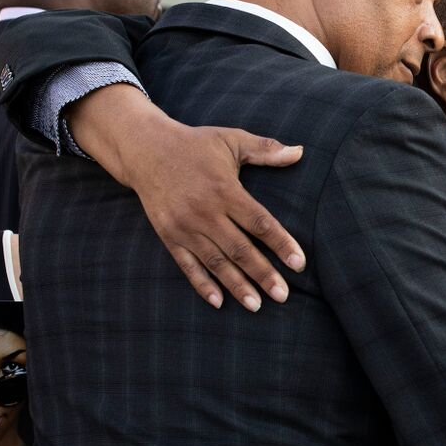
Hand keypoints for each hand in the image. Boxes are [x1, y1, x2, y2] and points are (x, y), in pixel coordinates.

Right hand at [69, 87, 305, 311]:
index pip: (259, 223)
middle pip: (240, 249)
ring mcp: (185, 227)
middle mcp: (205, 212)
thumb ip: (266, 149)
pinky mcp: (169, 236)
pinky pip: (188, 266)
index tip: (299, 263)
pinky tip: (218, 302)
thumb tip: (300, 151)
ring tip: (257, 305)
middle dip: (263, 274)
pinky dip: (203, 285)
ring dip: (237, 286)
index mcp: (224, 190)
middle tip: (283, 295)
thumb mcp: (231, 140)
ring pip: (216, 262)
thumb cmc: (195, 145)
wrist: (145, 150)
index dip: (281, 244)